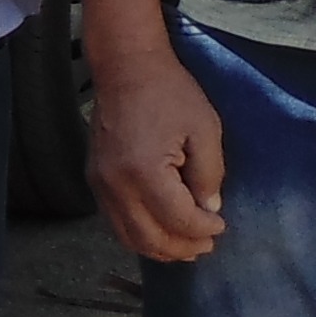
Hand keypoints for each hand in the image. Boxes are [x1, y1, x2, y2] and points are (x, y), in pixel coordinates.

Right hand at [86, 37, 227, 264]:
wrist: (126, 67)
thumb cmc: (169, 92)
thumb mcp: (205, 128)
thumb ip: (209, 174)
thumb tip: (208, 209)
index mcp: (145, 171)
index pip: (178, 219)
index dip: (203, 230)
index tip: (221, 226)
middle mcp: (116, 185)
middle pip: (150, 238)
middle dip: (183, 248)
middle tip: (207, 246)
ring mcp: (100, 185)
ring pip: (128, 237)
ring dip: (159, 249)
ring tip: (186, 247)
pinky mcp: (94, 181)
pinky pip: (115, 223)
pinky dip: (139, 235)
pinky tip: (160, 232)